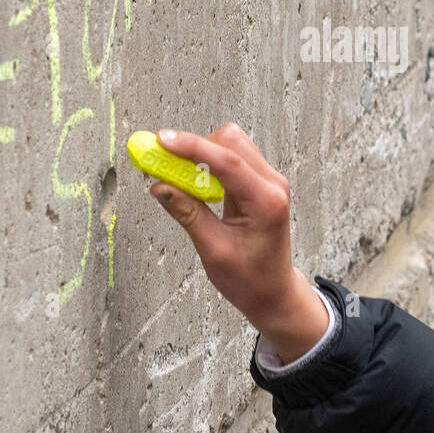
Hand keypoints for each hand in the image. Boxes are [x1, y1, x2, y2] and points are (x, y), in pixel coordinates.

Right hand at [147, 123, 322, 354]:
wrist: (274, 291)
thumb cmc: (250, 279)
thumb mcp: (213, 250)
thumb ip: (188, 214)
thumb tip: (159, 187)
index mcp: (265, 201)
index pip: (227, 161)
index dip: (192, 146)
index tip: (161, 141)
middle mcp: (272, 184)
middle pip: (231, 141)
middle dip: (196, 147)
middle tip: (165, 165)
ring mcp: (270, 180)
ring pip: (231, 144)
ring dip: (202, 154)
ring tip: (179, 179)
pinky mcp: (261, 182)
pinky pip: (233, 158)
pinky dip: (210, 163)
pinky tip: (195, 184)